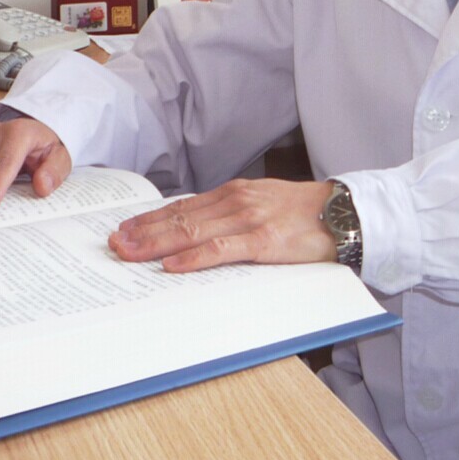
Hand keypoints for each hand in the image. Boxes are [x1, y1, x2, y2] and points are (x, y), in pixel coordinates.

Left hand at [108, 178, 335, 272]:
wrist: (343, 212)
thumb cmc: (304, 213)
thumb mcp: (262, 203)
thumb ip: (231, 213)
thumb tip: (197, 227)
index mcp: (233, 193)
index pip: (182, 206)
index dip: (150, 218)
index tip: (125, 227)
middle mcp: (235, 202)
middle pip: (179, 218)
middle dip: (143, 231)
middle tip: (114, 242)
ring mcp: (248, 220)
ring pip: (192, 232)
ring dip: (156, 244)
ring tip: (130, 253)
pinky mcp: (264, 242)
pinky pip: (221, 250)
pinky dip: (193, 258)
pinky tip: (172, 266)